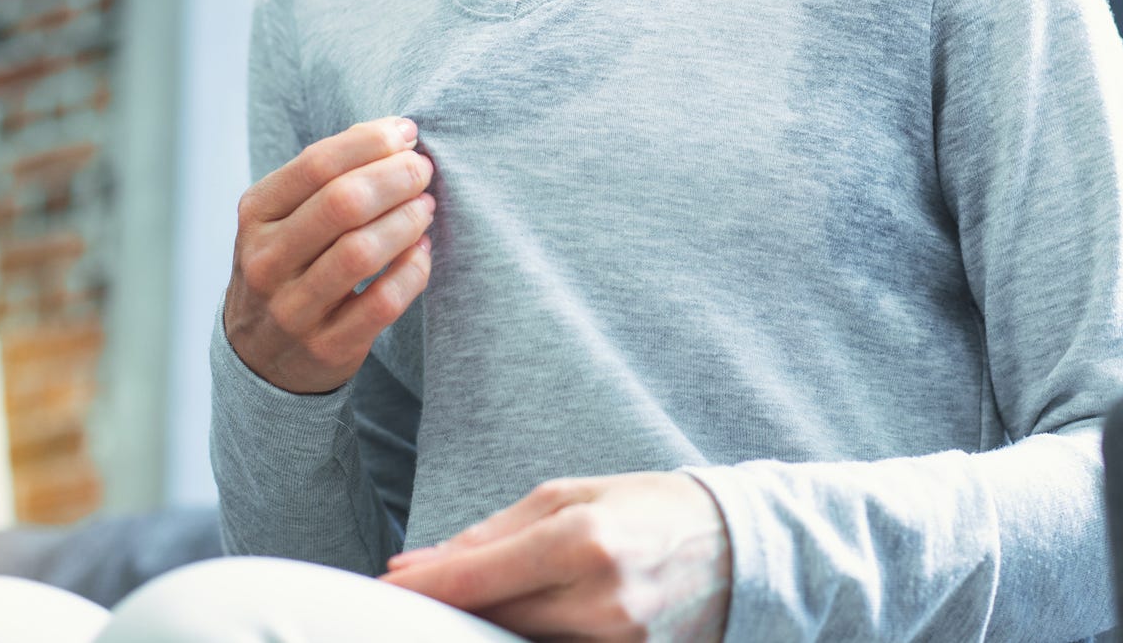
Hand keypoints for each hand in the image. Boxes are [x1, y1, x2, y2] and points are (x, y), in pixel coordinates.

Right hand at [223, 117, 434, 393]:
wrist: (260, 355)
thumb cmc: (290, 262)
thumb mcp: (286, 214)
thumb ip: (329, 173)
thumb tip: (395, 132)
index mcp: (256, 214)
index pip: (318, 163)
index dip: (372, 142)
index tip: (408, 133)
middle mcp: (266, 261)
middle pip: (343, 203)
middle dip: (396, 177)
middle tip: (423, 169)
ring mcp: (293, 309)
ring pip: (362, 252)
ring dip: (407, 221)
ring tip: (426, 207)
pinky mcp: (326, 347)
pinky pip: (383, 302)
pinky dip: (413, 270)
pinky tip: (422, 251)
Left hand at [381, 471, 731, 641]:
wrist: (737, 545)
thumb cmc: (648, 506)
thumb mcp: (573, 495)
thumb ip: (495, 531)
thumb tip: (420, 563)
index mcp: (582, 538)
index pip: (479, 576)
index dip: (425, 587)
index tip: (385, 587)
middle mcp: (599, 598)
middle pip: (493, 620)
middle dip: (451, 609)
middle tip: (420, 596)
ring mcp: (617, 642)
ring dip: (489, 628)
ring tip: (482, 603)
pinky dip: (530, 640)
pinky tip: (521, 624)